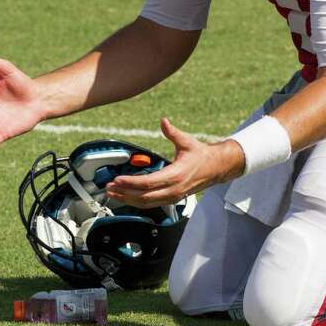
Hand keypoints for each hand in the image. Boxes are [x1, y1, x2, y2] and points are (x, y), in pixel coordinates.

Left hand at [106, 118, 243, 207]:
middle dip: (125, 193)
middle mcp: (173, 189)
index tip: (117, 179)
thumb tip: (164, 121)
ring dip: (128, 199)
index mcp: (175, 175)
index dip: (131, 182)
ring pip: (147, 203)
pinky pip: (151, 203)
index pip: (148, 183)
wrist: (216, 168)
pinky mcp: (172, 199)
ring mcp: (173, 196)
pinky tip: (126, 197)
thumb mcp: (187, 141)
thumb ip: (173, 133)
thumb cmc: (201, 155)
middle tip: (109, 187)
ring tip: (113, 194)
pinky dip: (137, 201)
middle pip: (144, 196)